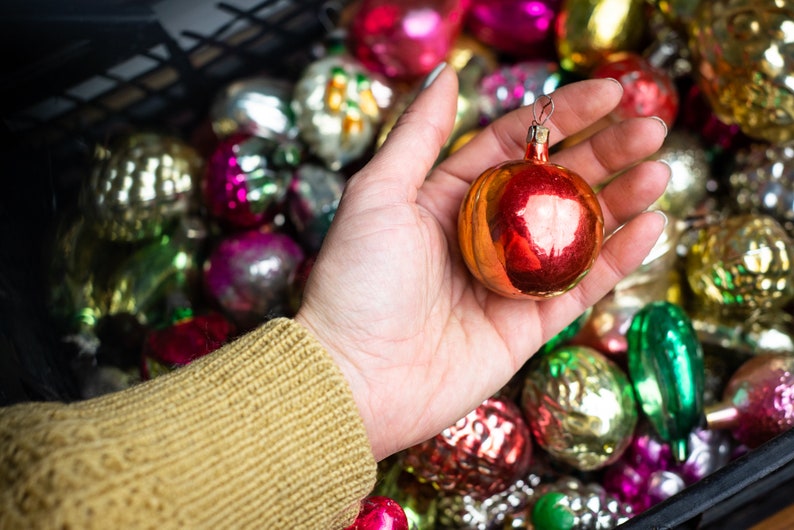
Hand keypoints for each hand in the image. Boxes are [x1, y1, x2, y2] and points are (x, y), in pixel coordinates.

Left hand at [295, 67, 669, 460]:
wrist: (356, 377)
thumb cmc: (357, 281)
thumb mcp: (378, 193)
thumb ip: (417, 134)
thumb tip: (448, 72)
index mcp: (448, 197)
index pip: (514, 144)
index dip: (561, 116)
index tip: (609, 92)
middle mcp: (483, 234)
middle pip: (554, 183)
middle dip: (605, 153)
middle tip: (652, 127)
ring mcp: (509, 279)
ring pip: (576, 231)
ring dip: (621, 200)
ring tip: (660, 169)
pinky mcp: (527, 325)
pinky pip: (581, 286)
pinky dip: (617, 258)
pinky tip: (650, 225)